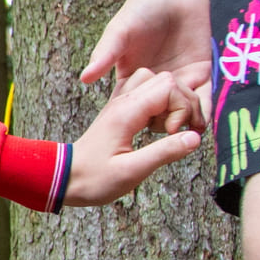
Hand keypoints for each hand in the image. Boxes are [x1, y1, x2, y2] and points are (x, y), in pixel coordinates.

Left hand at [63, 70, 207, 206]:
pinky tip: (160, 130)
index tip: (174, 134)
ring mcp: (122, 104)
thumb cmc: (93, 179)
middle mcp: (124, 101)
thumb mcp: (131, 172)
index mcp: (126, 111)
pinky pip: (149, 96)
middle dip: (183, 103)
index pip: (169, 87)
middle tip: (181, 132)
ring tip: (171, 132)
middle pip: (166, 80)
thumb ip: (164, 153)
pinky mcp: (123, 112)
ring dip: (173, 104)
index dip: (182, 108)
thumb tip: (195, 138)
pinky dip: (162, 108)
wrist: (64, 178)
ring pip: (158, 84)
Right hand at [82, 0, 215, 125]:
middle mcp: (155, 88)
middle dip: (163, 125)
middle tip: (169, 126)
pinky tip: (201, 122)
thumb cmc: (140, 10)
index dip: (135, 123)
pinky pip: (204, 100)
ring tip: (187, 129)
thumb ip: (105, 56)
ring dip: (185, 124)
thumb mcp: (118, 33)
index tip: (137, 130)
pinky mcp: (201, 74)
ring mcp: (179, 82)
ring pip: (183, 114)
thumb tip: (84, 79)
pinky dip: (203, 113)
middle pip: (159, 118)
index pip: (132, 111)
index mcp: (132, 81)